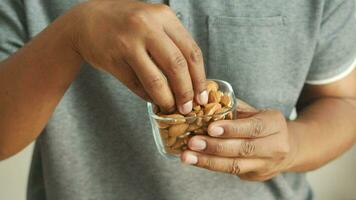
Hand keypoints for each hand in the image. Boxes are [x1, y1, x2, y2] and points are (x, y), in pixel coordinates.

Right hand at [69, 0, 206, 112]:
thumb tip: (192, 81)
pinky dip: (147, 96)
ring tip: (170, 108)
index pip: (192, 51)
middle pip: (177, 66)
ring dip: (166, 99)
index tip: (201, 97)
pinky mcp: (113, 59)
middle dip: (186, 92)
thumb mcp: (153, 22)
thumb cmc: (126, 23)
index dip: (199, 78)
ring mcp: (128, 42)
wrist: (86, 21)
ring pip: (156, 80)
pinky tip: (153, 100)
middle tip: (188, 108)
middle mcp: (147, 26)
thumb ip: (172, 43)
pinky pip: (137, 85)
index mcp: (164, 16)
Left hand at [181, 99, 297, 180]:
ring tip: (187, 156)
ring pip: (235, 165)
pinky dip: (210, 165)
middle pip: (243, 149)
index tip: (210, 128)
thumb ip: (234, 108)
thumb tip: (204, 100)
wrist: (289, 147)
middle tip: (192, 143)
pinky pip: (231, 171)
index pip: (254, 127)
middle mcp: (275, 146)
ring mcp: (266, 164)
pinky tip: (194, 160)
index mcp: (275, 124)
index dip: (232, 129)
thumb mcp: (255, 111)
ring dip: (208, 161)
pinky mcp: (255, 176)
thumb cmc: (264, 124)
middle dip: (215, 147)